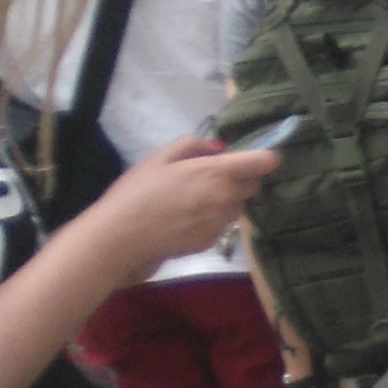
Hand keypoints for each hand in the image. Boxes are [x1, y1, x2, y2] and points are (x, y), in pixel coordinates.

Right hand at [99, 139, 278, 271]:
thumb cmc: (137, 192)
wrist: (121, 237)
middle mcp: (228, 198)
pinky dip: (212, 219)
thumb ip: (194, 146)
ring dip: (226, 200)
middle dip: (239, 179)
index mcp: (219, 173)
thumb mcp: (160, 157)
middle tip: (208, 178)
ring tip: (192, 200)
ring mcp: (223, 223)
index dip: (265, 157)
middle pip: (252, 184)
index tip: (254, 156)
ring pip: (238, 206)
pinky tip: (185, 219)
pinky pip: (223, 224)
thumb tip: (220, 149)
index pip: (265, 162)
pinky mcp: (214, 241)